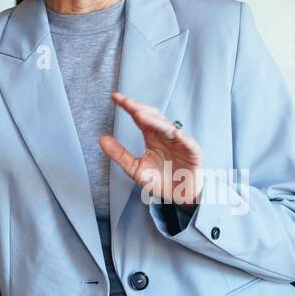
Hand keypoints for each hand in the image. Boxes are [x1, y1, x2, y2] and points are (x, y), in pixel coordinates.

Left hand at [100, 92, 203, 207]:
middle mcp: (165, 136)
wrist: (178, 198)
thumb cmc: (160, 181)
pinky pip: (188, 143)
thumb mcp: (135, 169)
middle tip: (126, 102)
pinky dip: (182, 138)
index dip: (128, 107)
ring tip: (140, 114)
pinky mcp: (193, 153)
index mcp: (152, 137)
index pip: (139, 117)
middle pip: (153, 117)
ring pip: (168, 127)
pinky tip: (175, 133)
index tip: (115, 97)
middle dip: (140, 109)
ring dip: (155, 121)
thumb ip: (119, 154)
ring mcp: (179, 143)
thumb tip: (101, 139)